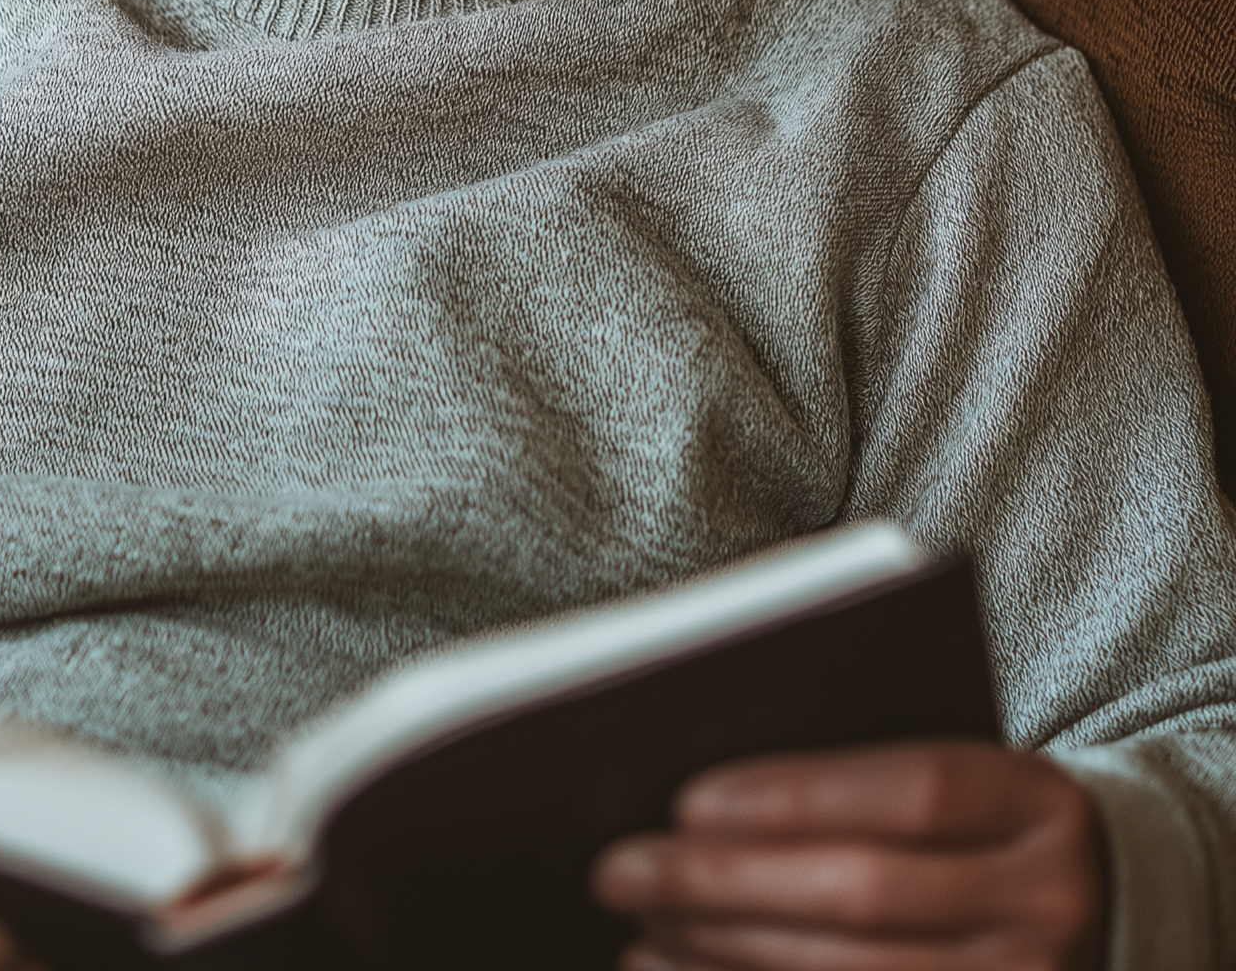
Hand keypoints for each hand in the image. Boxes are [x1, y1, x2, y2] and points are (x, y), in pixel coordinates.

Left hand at [591, 741, 1104, 970]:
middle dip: (726, 886)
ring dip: (730, 962)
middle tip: (622, 872)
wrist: (1104, 906)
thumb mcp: (954, 774)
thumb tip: (699, 804)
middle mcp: (1050, 905)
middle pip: (866, 893)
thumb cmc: (982, 822)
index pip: (911, 793)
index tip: (685, 801)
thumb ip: (854, 778)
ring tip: (641, 943)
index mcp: (1038, 802)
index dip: (794, 797)